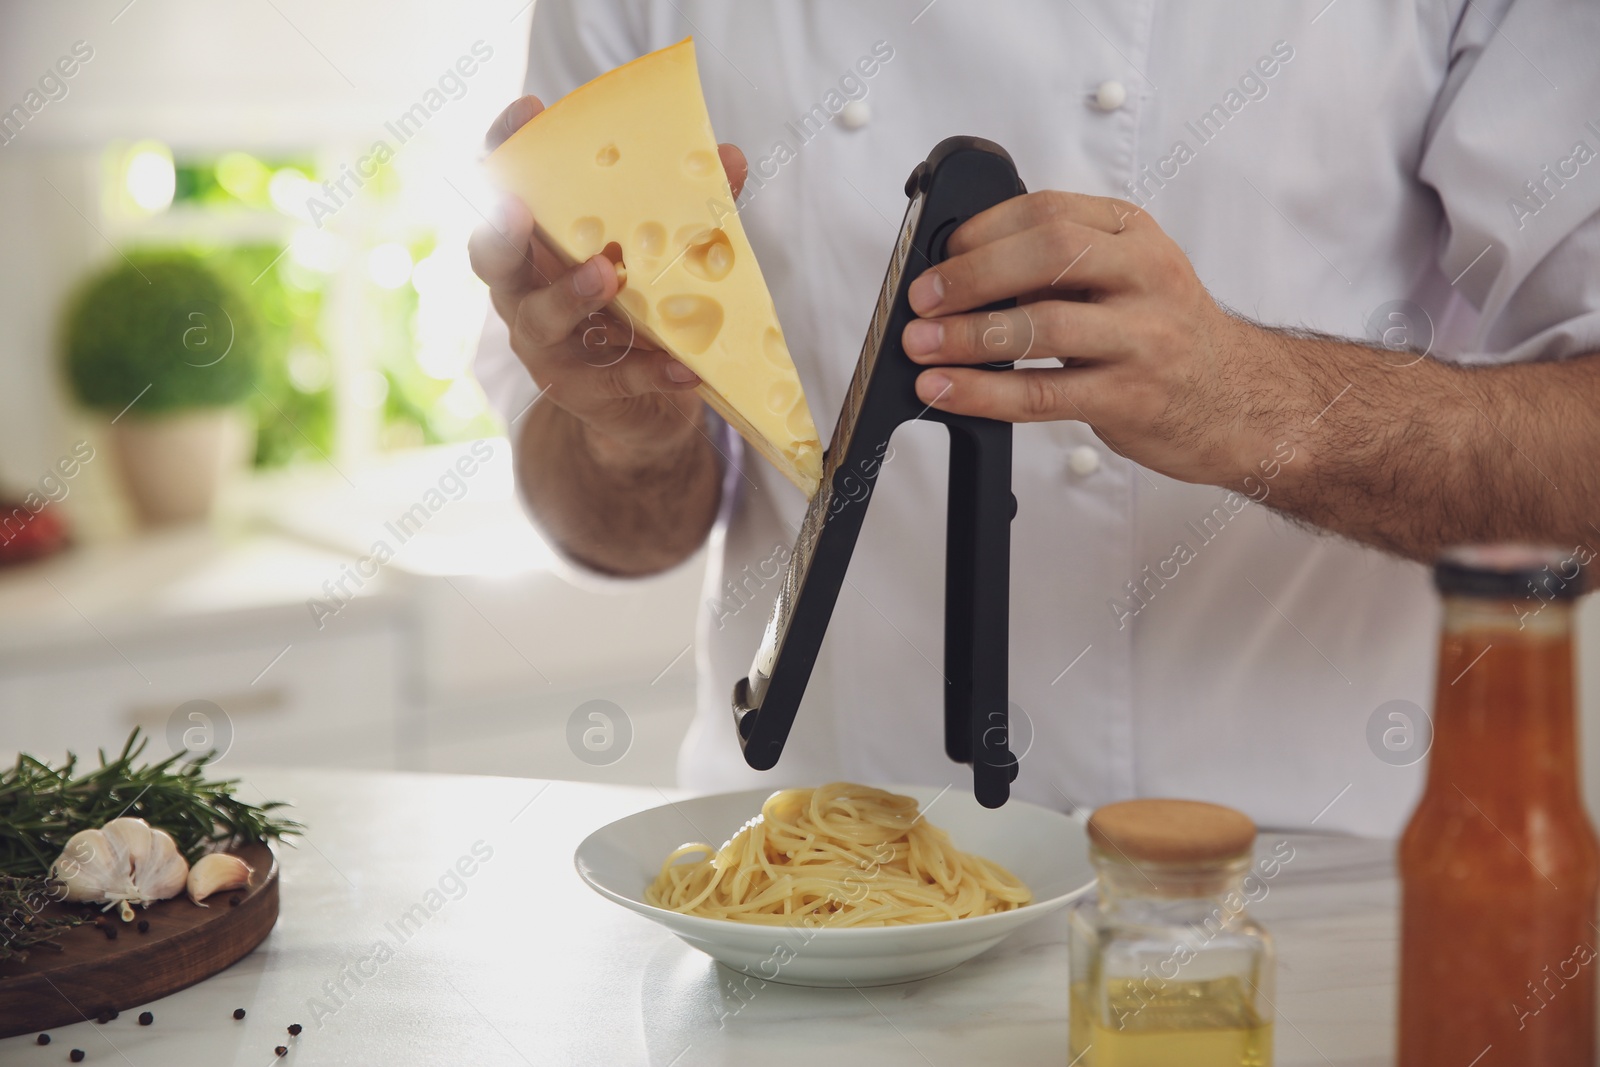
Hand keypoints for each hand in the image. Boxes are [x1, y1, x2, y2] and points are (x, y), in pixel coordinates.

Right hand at [469, 95, 749, 459]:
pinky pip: (612, 379)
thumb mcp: (659, 260)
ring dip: (569, 294)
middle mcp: (526, 296)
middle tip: (519, 207)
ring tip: (607, 275)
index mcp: (538, 251)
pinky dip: (648, 371)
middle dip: (501, 231)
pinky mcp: (580, 393)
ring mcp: (548, 348)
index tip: (526, 111)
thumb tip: (727, 159)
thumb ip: (688, 212)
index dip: (506, 152)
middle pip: (492, 259)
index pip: (505, 193)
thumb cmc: (640, 317)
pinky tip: (683, 367)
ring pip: (541, 319)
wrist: (644, 409)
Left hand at [900, 191, 1302, 487]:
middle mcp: (1144, 277)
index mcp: (1135, 236)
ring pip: (1043, 325)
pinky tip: (947, 390)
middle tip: (923, 299)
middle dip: (971, 275)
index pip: (1049, 211)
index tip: (940, 256)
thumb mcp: (1130, 276)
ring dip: (969, 336)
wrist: (1244, 401)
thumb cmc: (1171, 337)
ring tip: (922, 347)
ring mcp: (1141, 338)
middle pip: (1047, 254)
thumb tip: (964, 274)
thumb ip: (1063, 266)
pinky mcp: (1129, 398)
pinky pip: (1042, 394)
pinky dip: (984, 393)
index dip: (983, 231)